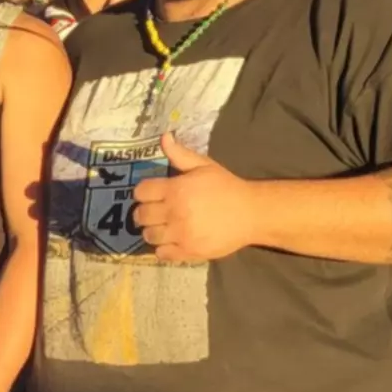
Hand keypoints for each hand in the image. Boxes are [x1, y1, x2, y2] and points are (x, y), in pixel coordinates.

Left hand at [131, 133, 258, 262]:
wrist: (250, 213)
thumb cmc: (226, 187)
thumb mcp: (204, 166)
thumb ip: (180, 154)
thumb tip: (163, 138)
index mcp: (176, 189)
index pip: (141, 192)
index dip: (142, 192)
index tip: (149, 194)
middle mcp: (174, 212)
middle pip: (141, 215)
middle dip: (143, 212)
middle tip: (152, 212)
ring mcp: (181, 234)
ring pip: (149, 236)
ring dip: (151, 231)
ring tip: (161, 227)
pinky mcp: (188, 251)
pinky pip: (162, 254)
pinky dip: (162, 249)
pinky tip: (170, 241)